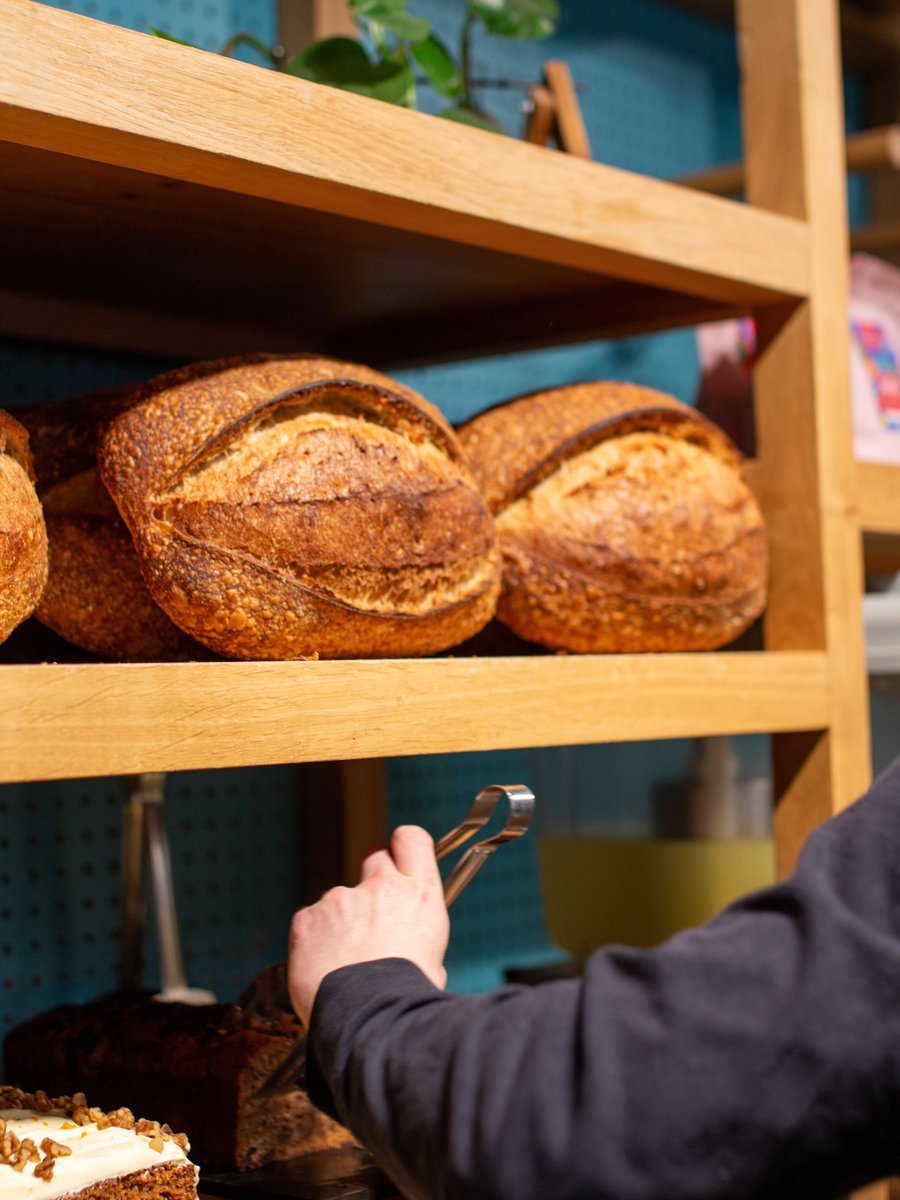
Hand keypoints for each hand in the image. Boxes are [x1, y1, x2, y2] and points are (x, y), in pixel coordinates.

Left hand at [287, 824, 449, 1025]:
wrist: (368, 1022)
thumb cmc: (406, 1000)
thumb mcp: (433, 961)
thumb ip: (416, 933)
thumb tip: (407, 943)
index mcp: (419, 896)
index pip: (412, 839)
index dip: (404, 848)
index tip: (399, 861)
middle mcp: (381, 887)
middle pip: (374, 858)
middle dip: (372, 882)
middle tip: (371, 919)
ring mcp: (341, 899)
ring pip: (339, 899)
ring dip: (341, 922)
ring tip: (345, 965)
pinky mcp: (308, 918)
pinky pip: (311, 922)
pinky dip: (315, 941)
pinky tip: (324, 969)